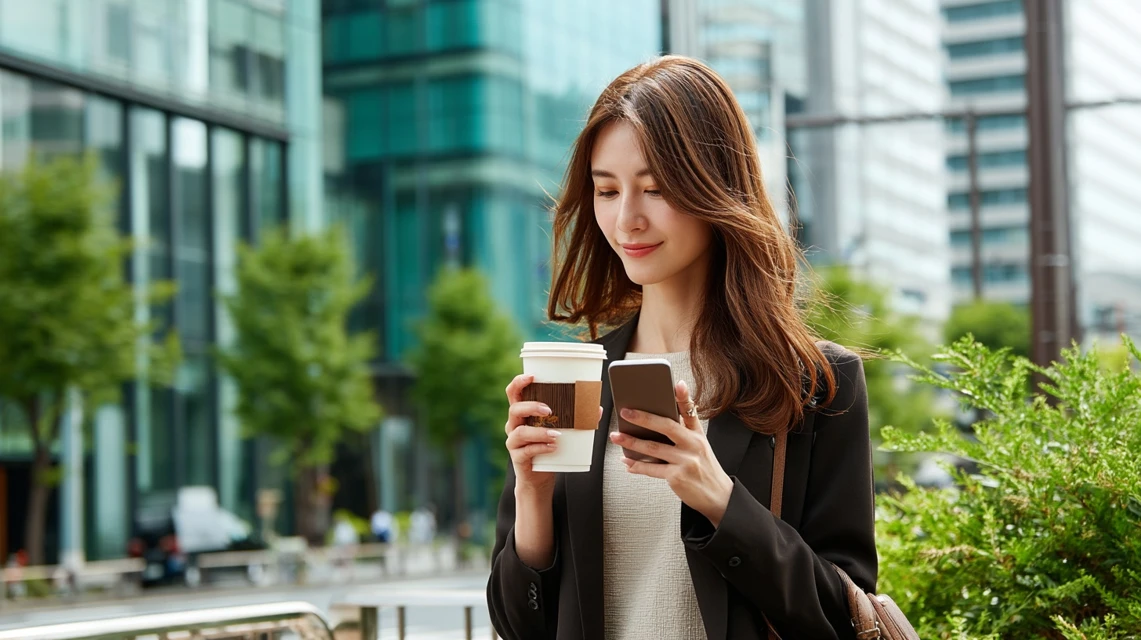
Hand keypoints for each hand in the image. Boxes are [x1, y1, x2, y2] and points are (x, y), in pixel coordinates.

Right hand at [504, 374, 602, 500]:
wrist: (539, 478)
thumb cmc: (549, 449)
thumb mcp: (560, 431)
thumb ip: (575, 419)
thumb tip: (597, 409)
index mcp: (522, 413)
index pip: (514, 393)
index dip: (519, 382)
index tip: (532, 377)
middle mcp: (514, 425)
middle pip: (514, 408)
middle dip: (531, 406)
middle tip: (549, 409)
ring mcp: (514, 442)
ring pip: (520, 431)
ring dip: (539, 431)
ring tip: (556, 434)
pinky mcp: (517, 457)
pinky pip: (526, 451)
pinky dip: (541, 447)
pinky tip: (553, 447)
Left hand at [609, 380, 734, 526]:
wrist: (718, 497)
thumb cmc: (704, 469)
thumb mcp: (700, 447)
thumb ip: (683, 433)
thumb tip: (655, 424)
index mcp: (698, 435)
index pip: (690, 411)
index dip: (684, 396)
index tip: (677, 384)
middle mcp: (693, 445)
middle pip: (666, 426)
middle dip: (643, 418)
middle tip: (625, 412)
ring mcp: (686, 461)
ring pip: (653, 448)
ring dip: (631, 442)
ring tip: (616, 437)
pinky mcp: (678, 477)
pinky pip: (652, 469)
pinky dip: (637, 466)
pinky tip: (627, 462)